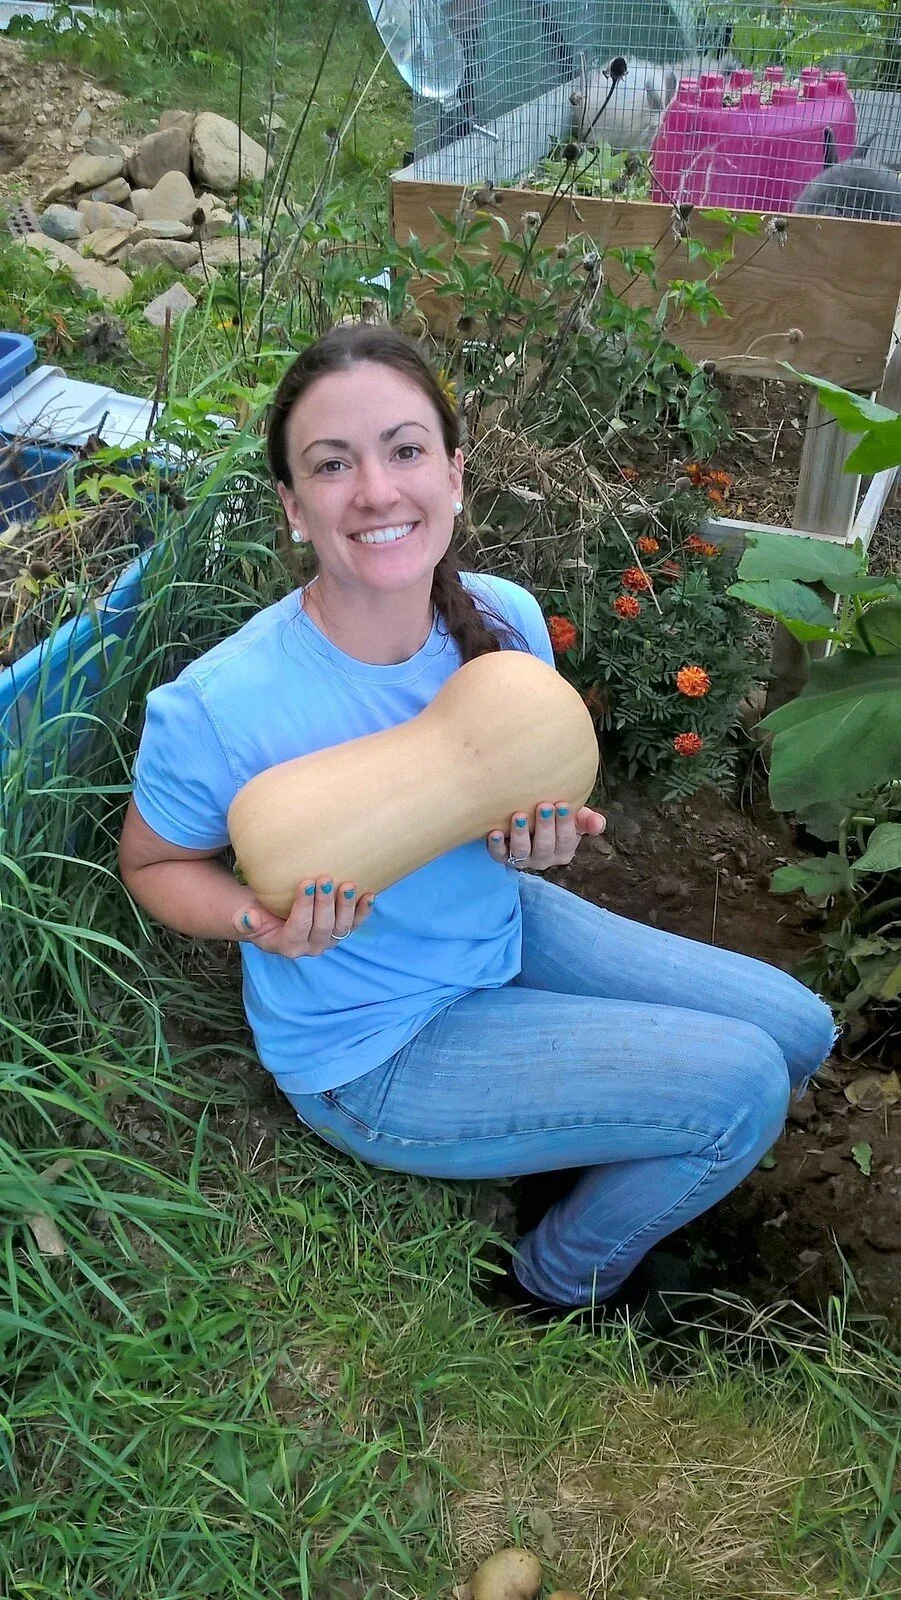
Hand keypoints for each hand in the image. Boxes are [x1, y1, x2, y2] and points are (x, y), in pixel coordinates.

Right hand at [233, 878, 375, 956]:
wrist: (271, 918)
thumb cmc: (257, 914)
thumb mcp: (244, 918)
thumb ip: (246, 921)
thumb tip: (250, 918)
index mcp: (287, 946)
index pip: (298, 927)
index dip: (304, 906)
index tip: (306, 882)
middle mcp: (310, 947)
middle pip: (322, 927)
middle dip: (326, 903)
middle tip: (326, 878)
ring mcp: (327, 940)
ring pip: (342, 927)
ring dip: (347, 906)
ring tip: (348, 885)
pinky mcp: (339, 931)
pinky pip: (355, 924)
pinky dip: (364, 911)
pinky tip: (370, 895)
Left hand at [486, 802, 606, 871]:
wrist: (528, 821)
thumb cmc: (555, 818)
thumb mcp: (574, 818)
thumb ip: (588, 820)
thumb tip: (599, 823)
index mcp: (564, 851)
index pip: (567, 840)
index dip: (565, 823)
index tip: (562, 804)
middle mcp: (544, 859)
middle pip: (545, 846)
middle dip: (544, 827)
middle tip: (543, 806)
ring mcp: (523, 859)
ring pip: (522, 851)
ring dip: (520, 834)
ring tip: (518, 816)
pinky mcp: (503, 856)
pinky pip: (499, 855)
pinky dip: (496, 845)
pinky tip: (494, 832)